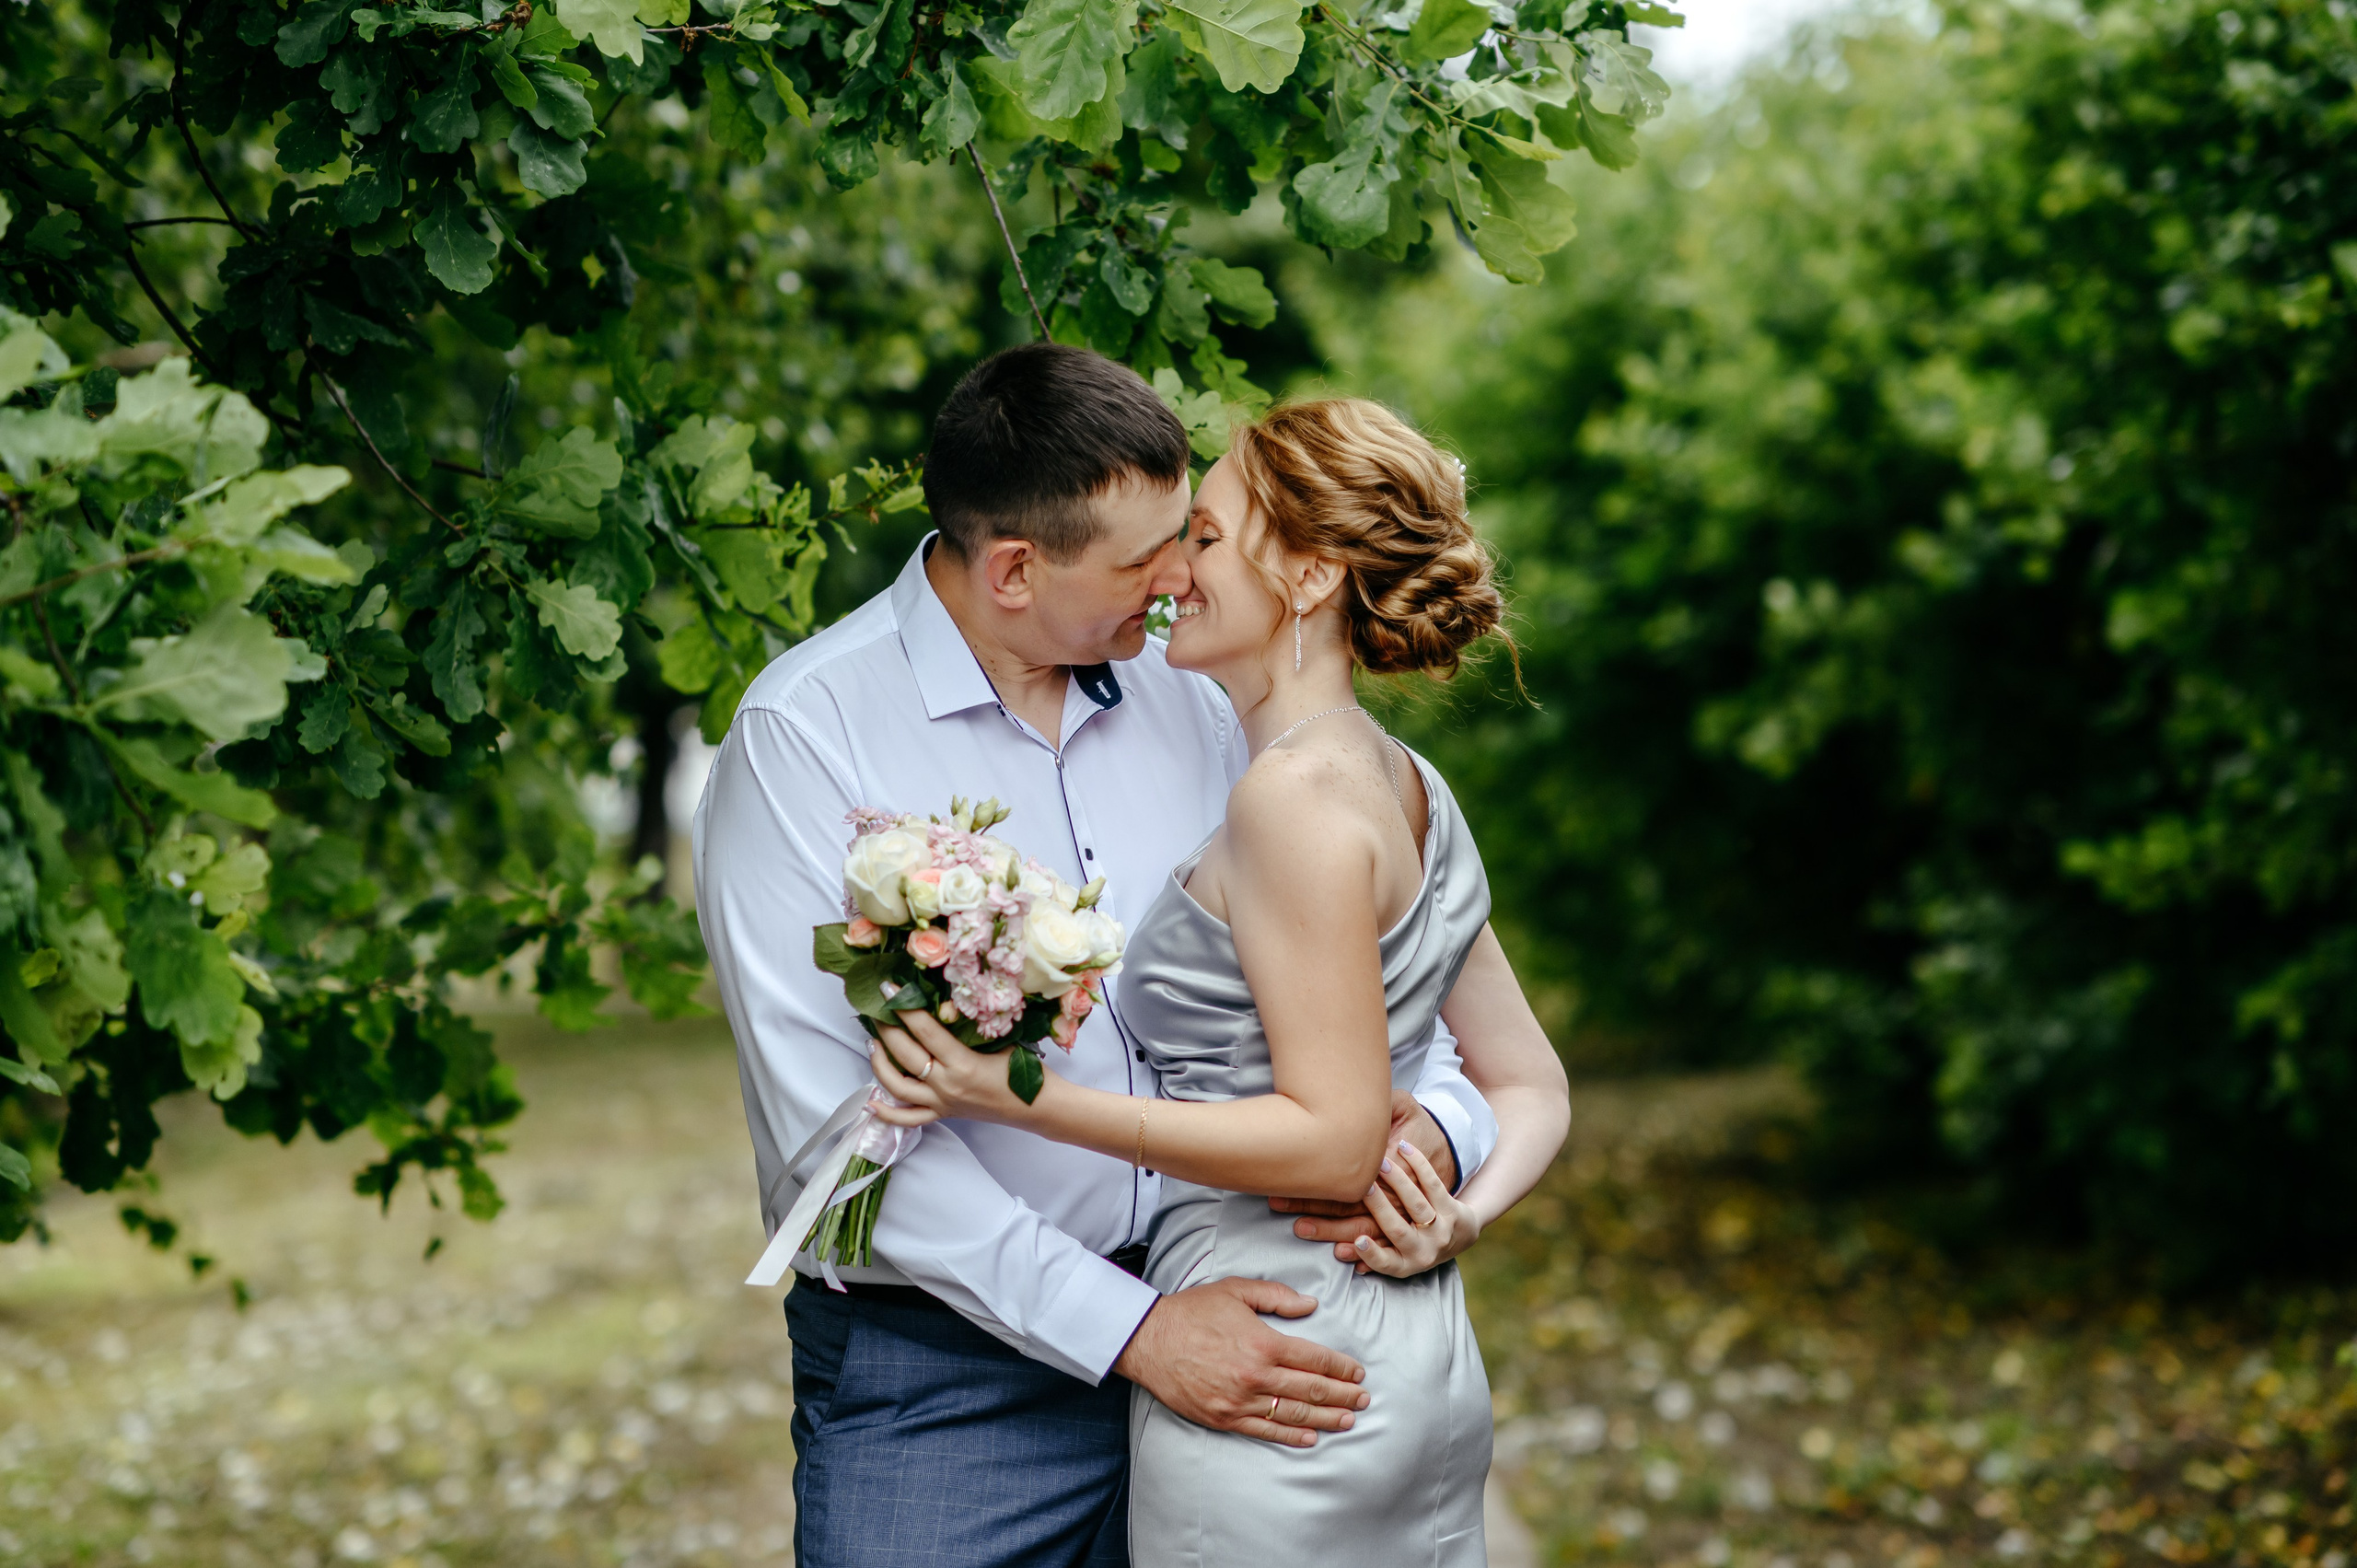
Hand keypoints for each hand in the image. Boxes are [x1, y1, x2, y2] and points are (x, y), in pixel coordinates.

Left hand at [866, 1007, 1032, 1128]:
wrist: (1038, 1107)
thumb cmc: (1025, 1072)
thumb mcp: (1000, 1040)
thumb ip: (971, 1026)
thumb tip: (944, 1001)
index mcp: (962, 1063)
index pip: (924, 1029)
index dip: (904, 1006)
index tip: (888, 987)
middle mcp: (946, 1085)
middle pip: (905, 1054)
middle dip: (886, 1028)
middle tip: (876, 1009)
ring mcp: (942, 1103)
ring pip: (897, 1087)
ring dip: (880, 1064)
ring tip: (872, 1043)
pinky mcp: (943, 1114)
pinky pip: (909, 1118)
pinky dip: (887, 1113)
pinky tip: (871, 1102)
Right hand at [1113, 1276, 1368, 1447]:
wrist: (1148, 1339)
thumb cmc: (1192, 1311)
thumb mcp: (1236, 1290)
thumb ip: (1277, 1296)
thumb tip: (1310, 1305)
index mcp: (1263, 1342)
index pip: (1314, 1358)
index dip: (1341, 1367)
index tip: (1357, 1372)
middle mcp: (1256, 1375)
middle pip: (1311, 1389)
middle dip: (1343, 1395)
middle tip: (1364, 1399)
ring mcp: (1240, 1400)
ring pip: (1294, 1414)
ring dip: (1326, 1418)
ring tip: (1348, 1420)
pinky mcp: (1223, 1417)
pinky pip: (1265, 1430)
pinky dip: (1291, 1436)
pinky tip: (1311, 1437)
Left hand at [1269, 1092, 1456, 1263]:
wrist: (1452, 1151)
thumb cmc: (1417, 1125)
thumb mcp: (1403, 1105)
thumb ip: (1379, 1105)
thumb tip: (1346, 1102)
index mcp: (1392, 1163)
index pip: (1349, 1177)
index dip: (1317, 1181)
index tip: (1288, 1177)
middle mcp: (1399, 1192)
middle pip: (1351, 1205)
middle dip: (1314, 1207)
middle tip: (1279, 1203)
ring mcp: (1405, 1213)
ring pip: (1364, 1228)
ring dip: (1331, 1231)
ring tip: (1301, 1229)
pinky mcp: (1408, 1224)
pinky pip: (1387, 1244)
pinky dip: (1368, 1254)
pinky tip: (1344, 1256)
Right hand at [1350, 1138, 1478, 1277]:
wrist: (1460, 1236)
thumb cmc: (1416, 1243)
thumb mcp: (1397, 1256)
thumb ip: (1370, 1254)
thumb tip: (1338, 1251)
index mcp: (1406, 1265)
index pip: (1387, 1264)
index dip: (1372, 1255)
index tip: (1358, 1240)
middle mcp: (1424, 1251)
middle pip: (1399, 1230)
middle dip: (1380, 1207)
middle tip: (1363, 1187)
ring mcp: (1441, 1231)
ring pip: (1417, 1204)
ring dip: (1398, 1182)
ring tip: (1381, 1163)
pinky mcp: (1453, 1210)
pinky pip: (1434, 1184)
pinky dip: (1419, 1164)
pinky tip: (1403, 1148)